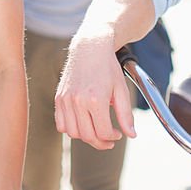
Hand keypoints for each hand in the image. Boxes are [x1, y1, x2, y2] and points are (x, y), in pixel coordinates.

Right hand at [54, 29, 135, 149]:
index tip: (118, 134)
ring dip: (86, 137)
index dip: (113, 138)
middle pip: (88, 136)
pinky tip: (82, 124)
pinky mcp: (59, 97)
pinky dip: (70, 129)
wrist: (90, 47)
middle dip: (101, 142)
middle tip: (109, 139)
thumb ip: (126, 115)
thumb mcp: (121, 90)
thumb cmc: (107, 67)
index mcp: (96, 99)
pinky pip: (60, 124)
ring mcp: (66, 99)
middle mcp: (78, 100)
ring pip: (73, 133)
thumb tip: (131, 135)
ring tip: (96, 131)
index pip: (103, 132)